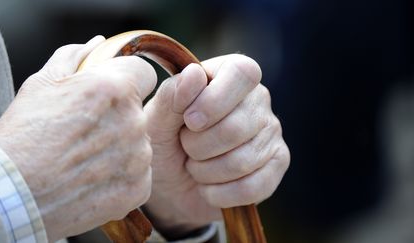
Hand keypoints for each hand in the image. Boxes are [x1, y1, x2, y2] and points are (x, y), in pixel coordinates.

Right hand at [0, 36, 156, 241]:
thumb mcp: (42, 84)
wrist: (12, 196)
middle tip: (87, 133)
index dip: (129, 80)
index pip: (145, 73)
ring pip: (140, 144)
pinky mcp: (138, 188)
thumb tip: (98, 44)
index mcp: (114, 88)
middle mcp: (134, 121)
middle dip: (120, 117)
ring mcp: (139, 158)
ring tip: (87, 159)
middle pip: (139, 111)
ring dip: (122, 148)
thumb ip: (75, 57)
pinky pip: (139, 174)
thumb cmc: (23, 137)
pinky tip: (94, 180)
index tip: (114, 94)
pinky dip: (122, 177)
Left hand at [143, 54, 289, 237]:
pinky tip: (209, 187)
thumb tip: (195, 74)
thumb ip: (171, 96)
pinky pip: (253, 186)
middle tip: (185, 148)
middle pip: (237, 126)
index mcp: (229, 74)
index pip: (242, 73)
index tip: (188, 121)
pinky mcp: (277, 164)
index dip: (213, 101)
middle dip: (199, 147)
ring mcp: (271, 131)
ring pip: (243, 160)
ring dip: (206, 172)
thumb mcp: (155, 120)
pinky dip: (220, 194)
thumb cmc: (164, 142)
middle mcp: (257, 99)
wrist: (170, 185)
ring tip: (195, 166)